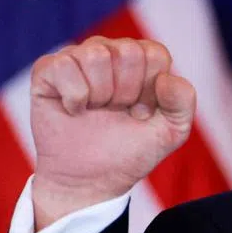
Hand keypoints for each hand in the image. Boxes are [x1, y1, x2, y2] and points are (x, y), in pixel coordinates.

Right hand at [29, 36, 195, 230]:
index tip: (141, 113)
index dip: (150, 91)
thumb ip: (183, 102)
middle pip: (127, 52)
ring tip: (95, 111)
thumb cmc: (128, 152)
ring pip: (96, 54)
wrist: (89, 180)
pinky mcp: (48, 71)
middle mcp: (109, 51)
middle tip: (115, 113)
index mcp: (140, 60)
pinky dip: (73, 97)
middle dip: (125, 93)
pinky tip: (74, 111)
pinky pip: (64, 66)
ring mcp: (77, 58)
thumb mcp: (170, 132)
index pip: (155, 54)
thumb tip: (166, 78)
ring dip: (99, 95)